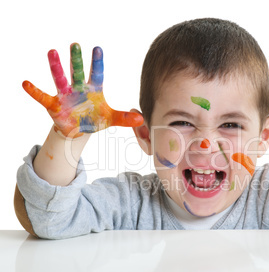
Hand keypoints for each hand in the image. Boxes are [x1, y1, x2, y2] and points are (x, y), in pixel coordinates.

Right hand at [23, 43, 142, 137]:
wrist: (79, 129)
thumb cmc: (95, 119)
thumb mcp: (110, 119)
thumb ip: (124, 119)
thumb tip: (142, 120)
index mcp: (94, 90)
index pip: (97, 74)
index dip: (97, 62)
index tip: (97, 49)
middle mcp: (79, 88)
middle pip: (77, 72)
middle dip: (76, 59)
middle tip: (75, 45)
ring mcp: (66, 95)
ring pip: (60, 78)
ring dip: (56, 67)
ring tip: (52, 52)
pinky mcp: (54, 104)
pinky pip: (42, 97)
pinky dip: (34, 91)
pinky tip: (25, 83)